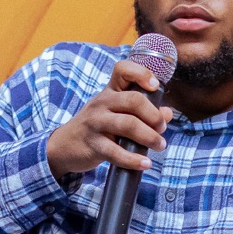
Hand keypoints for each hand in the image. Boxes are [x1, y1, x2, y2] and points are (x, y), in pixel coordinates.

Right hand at [45, 60, 176, 177]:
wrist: (65, 145)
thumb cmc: (98, 126)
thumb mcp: (116, 113)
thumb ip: (143, 111)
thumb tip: (167, 114)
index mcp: (110, 91)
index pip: (123, 70)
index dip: (141, 73)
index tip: (155, 86)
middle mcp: (102, 103)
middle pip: (134, 100)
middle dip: (154, 115)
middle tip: (161, 128)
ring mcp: (96, 123)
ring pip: (128, 125)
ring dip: (150, 137)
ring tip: (160, 145)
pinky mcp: (93, 145)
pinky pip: (116, 152)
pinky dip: (134, 160)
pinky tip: (145, 163)